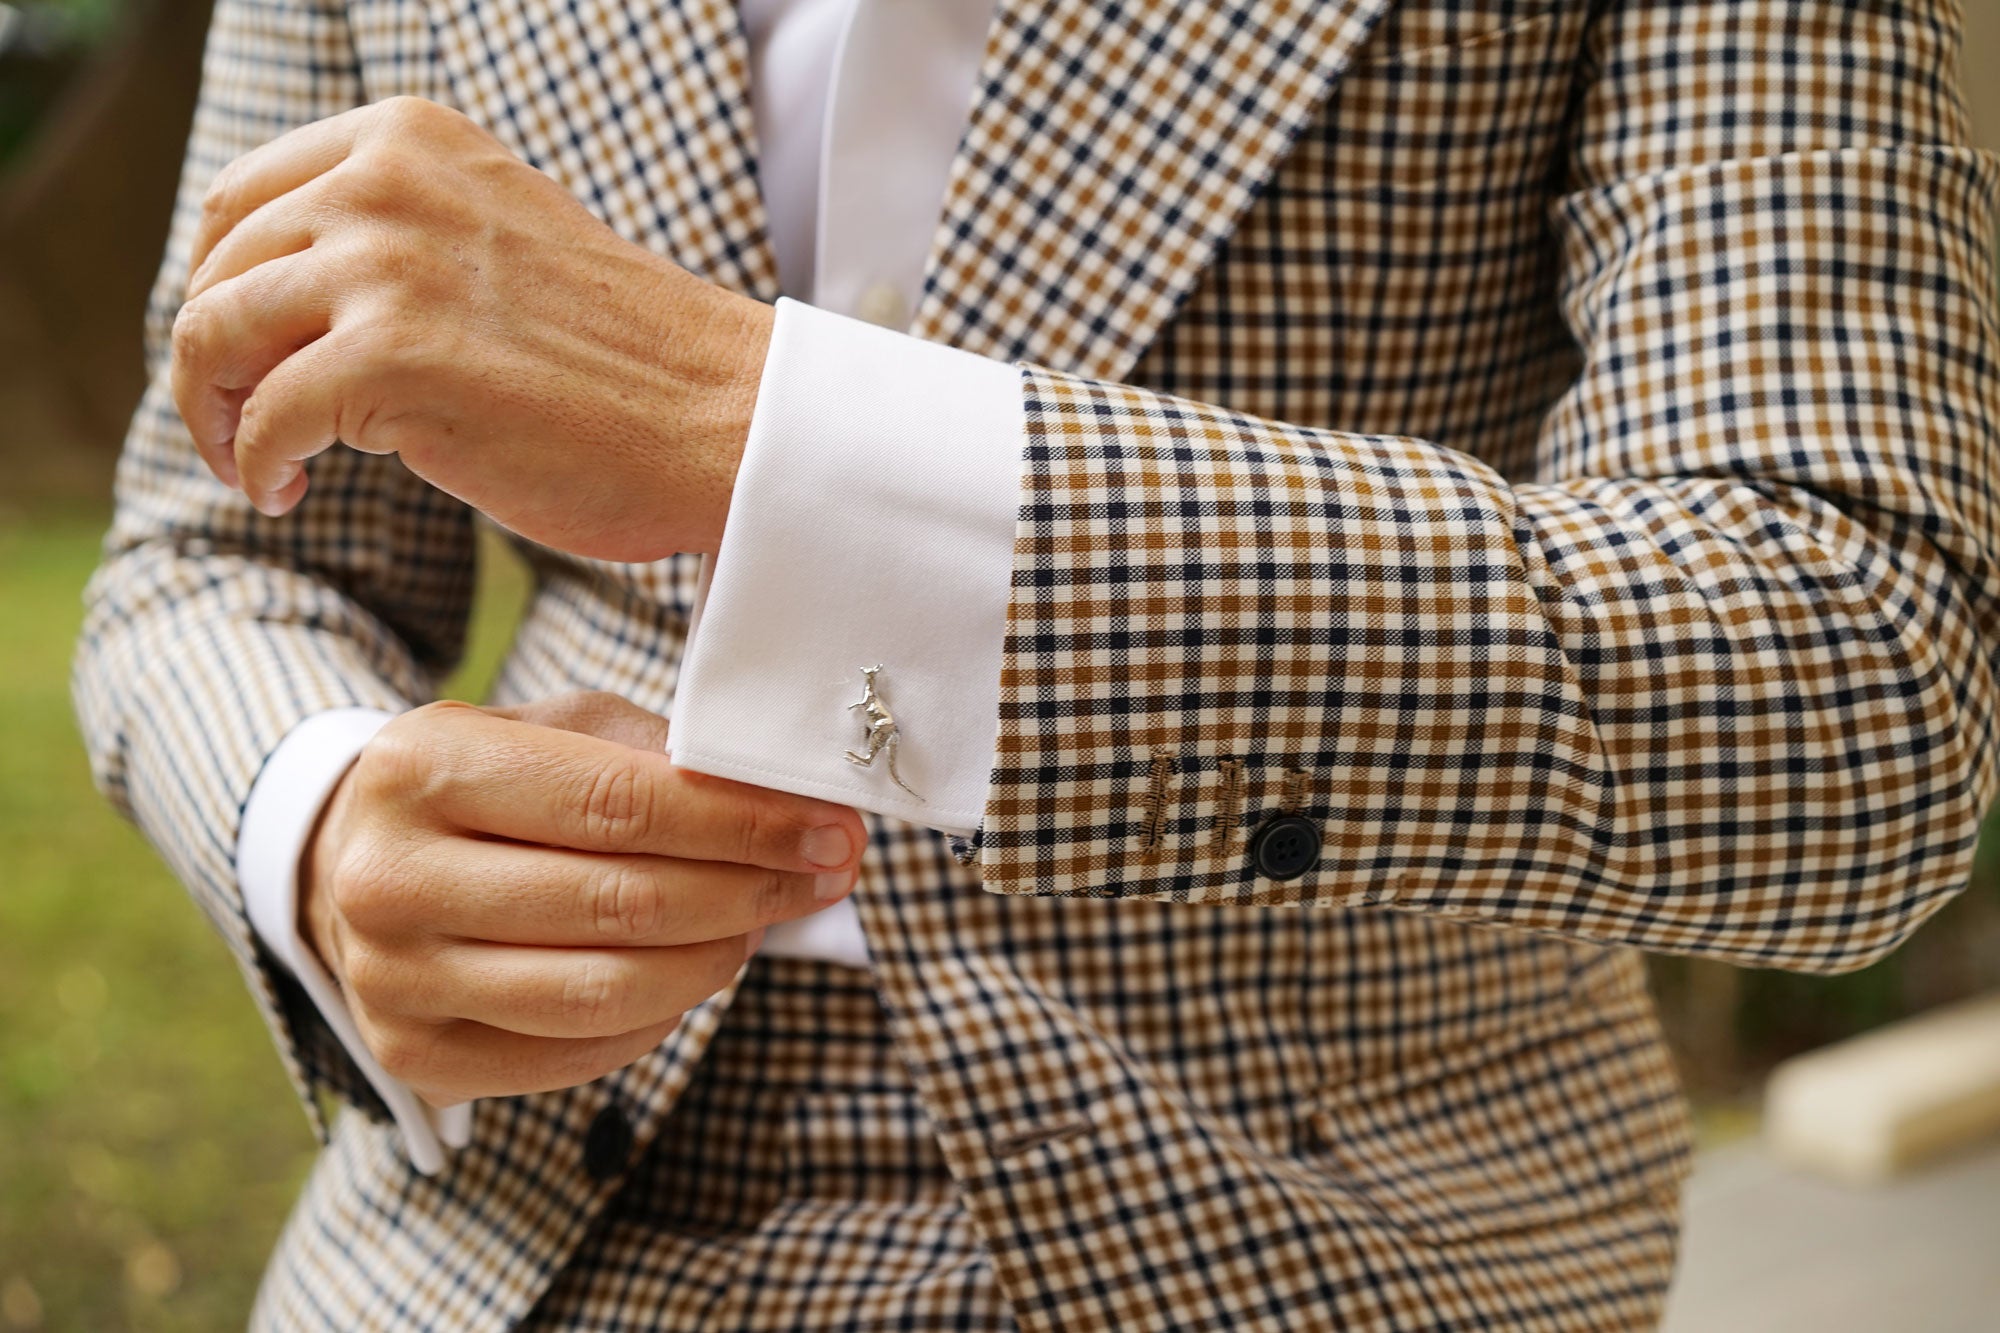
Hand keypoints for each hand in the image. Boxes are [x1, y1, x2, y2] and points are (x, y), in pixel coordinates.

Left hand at [172, 95, 771, 560]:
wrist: (725, 418)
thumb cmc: (631, 359)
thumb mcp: (500, 239)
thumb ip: (405, 238)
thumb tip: (288, 299)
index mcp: (410, 139)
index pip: (241, 199)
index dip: (218, 286)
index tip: (244, 355)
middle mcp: (386, 181)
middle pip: (216, 268)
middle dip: (209, 358)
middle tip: (241, 424)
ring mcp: (386, 265)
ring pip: (212, 334)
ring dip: (213, 414)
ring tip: (256, 463)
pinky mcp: (391, 358)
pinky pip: (266, 419)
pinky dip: (255, 466)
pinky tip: (284, 494)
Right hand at [299, 692, 865, 1106]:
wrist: (350, 862)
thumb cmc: (483, 786)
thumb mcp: (551, 730)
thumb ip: (657, 755)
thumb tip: (787, 805)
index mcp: (422, 767)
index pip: (617, 803)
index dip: (740, 822)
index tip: (828, 827)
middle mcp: (390, 878)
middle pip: (619, 903)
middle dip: (751, 889)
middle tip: (826, 873)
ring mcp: (392, 979)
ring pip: (603, 991)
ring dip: (716, 958)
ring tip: (764, 922)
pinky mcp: (415, 1056)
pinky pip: (576, 1052)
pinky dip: (660, 1015)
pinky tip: (692, 970)